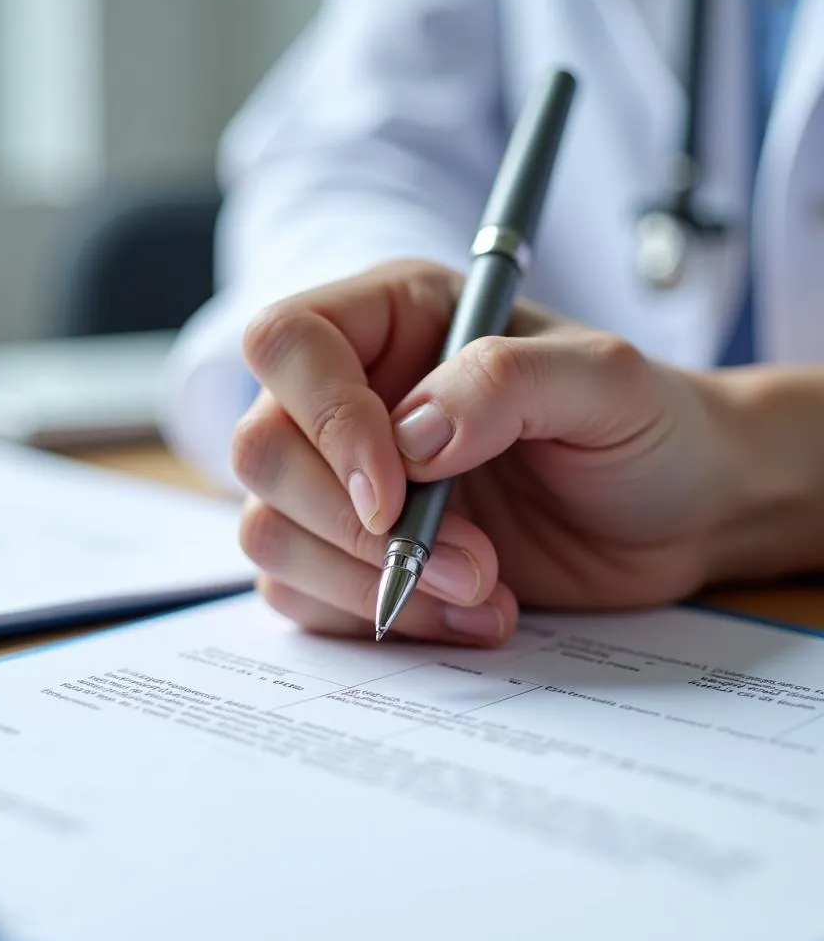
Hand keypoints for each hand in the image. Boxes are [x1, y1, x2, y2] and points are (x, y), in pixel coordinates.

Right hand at [230, 261, 767, 644]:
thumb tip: (407, 440)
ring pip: (270, 530)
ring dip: (365, 582)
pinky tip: (466, 617)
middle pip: (260, 450)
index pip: (288, 344)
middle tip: (468, 564)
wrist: (679, 515)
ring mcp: (345, 481)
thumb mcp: (605, 383)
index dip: (323, 420)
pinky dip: (377, 619)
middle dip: (354, 528)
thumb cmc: (647, 428)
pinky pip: (303, 593)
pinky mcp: (354, 555)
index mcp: (395, 321)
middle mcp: (353, 396)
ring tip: (481, 591)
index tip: (395, 494)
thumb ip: (504, 382)